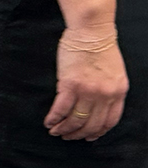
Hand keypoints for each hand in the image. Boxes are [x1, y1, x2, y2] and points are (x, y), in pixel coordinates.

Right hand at [44, 26, 127, 140]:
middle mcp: (105, 94)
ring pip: (75, 120)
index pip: (109, 121)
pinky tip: (49, 121)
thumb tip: (97, 107)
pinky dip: (53, 119)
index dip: (97, 132)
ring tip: (55, 130)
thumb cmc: (100, 48)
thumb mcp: (115, 73)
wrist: (92, 31)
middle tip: (67, 136)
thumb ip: (109, 90)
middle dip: (77, 134)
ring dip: (63, 129)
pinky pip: (61, 110)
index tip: (87, 137)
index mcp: (118, 91)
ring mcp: (88, 91)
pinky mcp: (70, 86)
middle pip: (91, 125)